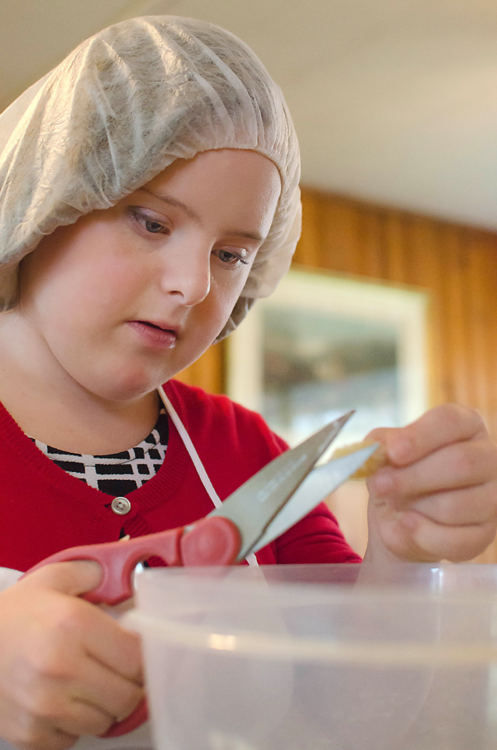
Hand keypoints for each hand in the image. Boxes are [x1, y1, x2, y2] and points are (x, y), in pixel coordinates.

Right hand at [0, 561, 142, 749]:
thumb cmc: (12, 615)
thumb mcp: (53, 579)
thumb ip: (95, 573)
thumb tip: (131, 578)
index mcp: (73, 625)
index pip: (137, 658)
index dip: (144, 657)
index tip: (137, 654)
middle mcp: (61, 668)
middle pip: (127, 696)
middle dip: (129, 685)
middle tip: (117, 672)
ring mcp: (44, 707)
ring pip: (105, 723)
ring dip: (103, 707)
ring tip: (87, 685)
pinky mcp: (29, 735)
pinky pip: (73, 739)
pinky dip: (74, 725)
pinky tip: (62, 701)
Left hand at [364, 404, 496, 562]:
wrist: (400, 519)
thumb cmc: (398, 475)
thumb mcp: (384, 456)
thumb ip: (380, 447)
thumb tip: (375, 448)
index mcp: (464, 425)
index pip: (450, 421)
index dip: (420, 436)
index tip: (393, 452)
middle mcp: (487, 457)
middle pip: (460, 462)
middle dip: (412, 477)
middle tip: (379, 485)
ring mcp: (492, 497)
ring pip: (456, 504)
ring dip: (414, 507)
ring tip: (393, 504)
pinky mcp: (485, 533)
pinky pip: (455, 539)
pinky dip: (422, 535)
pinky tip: (406, 524)